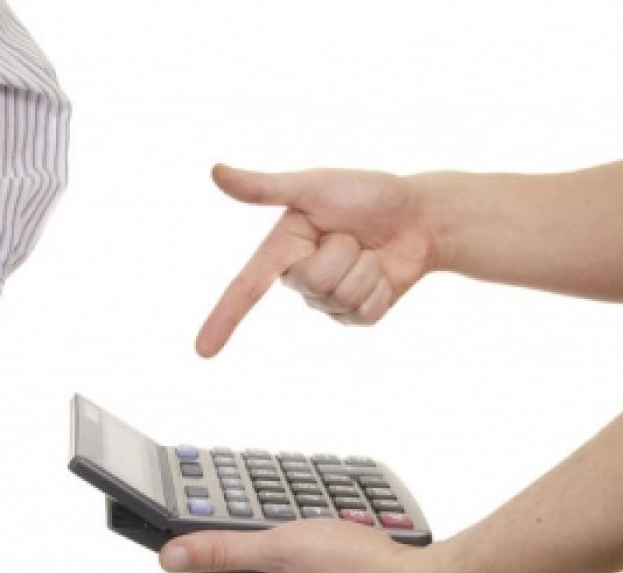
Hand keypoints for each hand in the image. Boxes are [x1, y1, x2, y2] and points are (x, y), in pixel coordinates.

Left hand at [158, 519, 452, 572]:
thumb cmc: (354, 570)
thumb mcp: (278, 549)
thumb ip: (223, 550)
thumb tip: (166, 558)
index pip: (209, 564)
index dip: (187, 537)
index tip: (169, 513)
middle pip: (245, 559)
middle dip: (233, 528)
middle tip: (223, 495)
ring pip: (283, 556)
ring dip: (275, 529)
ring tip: (275, 501)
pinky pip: (316, 556)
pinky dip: (311, 535)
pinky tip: (324, 523)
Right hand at [197, 164, 439, 355]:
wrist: (420, 215)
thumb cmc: (366, 194)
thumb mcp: (313, 186)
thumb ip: (264, 187)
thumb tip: (215, 172)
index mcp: (282, 250)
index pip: (245, 289)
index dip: (222, 319)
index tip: (202, 351)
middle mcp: (300, 278)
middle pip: (312, 283)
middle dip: (341, 254)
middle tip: (352, 234)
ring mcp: (328, 300)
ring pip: (341, 298)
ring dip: (365, 267)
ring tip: (369, 248)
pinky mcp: (357, 315)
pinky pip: (364, 314)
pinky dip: (381, 288)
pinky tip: (383, 270)